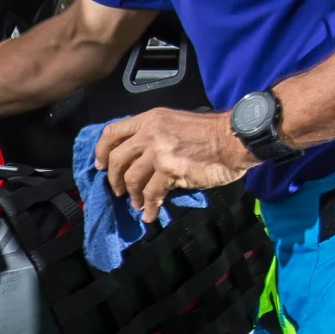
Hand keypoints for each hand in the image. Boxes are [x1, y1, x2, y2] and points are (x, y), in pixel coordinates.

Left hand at [92, 109, 255, 217]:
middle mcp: (150, 132)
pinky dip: (149, 207)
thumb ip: (155, 135)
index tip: (100, 166)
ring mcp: (159, 151)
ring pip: (132, 178)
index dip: (101, 151)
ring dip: (132, 195)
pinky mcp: (170, 170)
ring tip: (137, 204)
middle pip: (117, 158)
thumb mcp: (175, 123)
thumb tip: (139, 158)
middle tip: (119, 190)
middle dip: (114, 178)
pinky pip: (151, 193)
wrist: (234, 138)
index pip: (112, 132)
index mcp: (150, 119)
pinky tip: (150, 214)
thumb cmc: (210, 132)